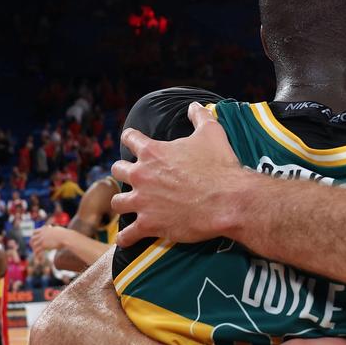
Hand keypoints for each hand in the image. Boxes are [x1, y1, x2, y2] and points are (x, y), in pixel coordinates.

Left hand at [30, 225, 65, 252]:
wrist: (66, 237)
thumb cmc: (65, 234)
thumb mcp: (57, 229)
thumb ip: (52, 229)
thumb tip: (53, 228)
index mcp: (44, 229)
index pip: (34, 231)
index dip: (33, 236)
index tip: (34, 239)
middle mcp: (42, 234)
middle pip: (32, 238)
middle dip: (32, 243)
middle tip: (33, 248)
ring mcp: (42, 239)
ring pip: (34, 245)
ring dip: (35, 250)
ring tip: (37, 255)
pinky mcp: (44, 245)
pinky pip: (38, 250)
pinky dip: (38, 255)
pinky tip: (40, 259)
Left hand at [113, 102, 246, 246]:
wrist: (228, 200)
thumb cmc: (220, 166)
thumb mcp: (212, 133)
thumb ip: (199, 117)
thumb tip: (194, 106)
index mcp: (152, 152)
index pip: (130, 139)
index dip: (131, 139)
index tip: (133, 141)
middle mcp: (142, 175)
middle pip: (118, 170)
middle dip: (124, 172)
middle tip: (134, 177)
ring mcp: (143, 202)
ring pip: (117, 202)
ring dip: (123, 203)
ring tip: (130, 206)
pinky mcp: (149, 225)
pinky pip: (127, 234)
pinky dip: (126, 237)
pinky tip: (127, 238)